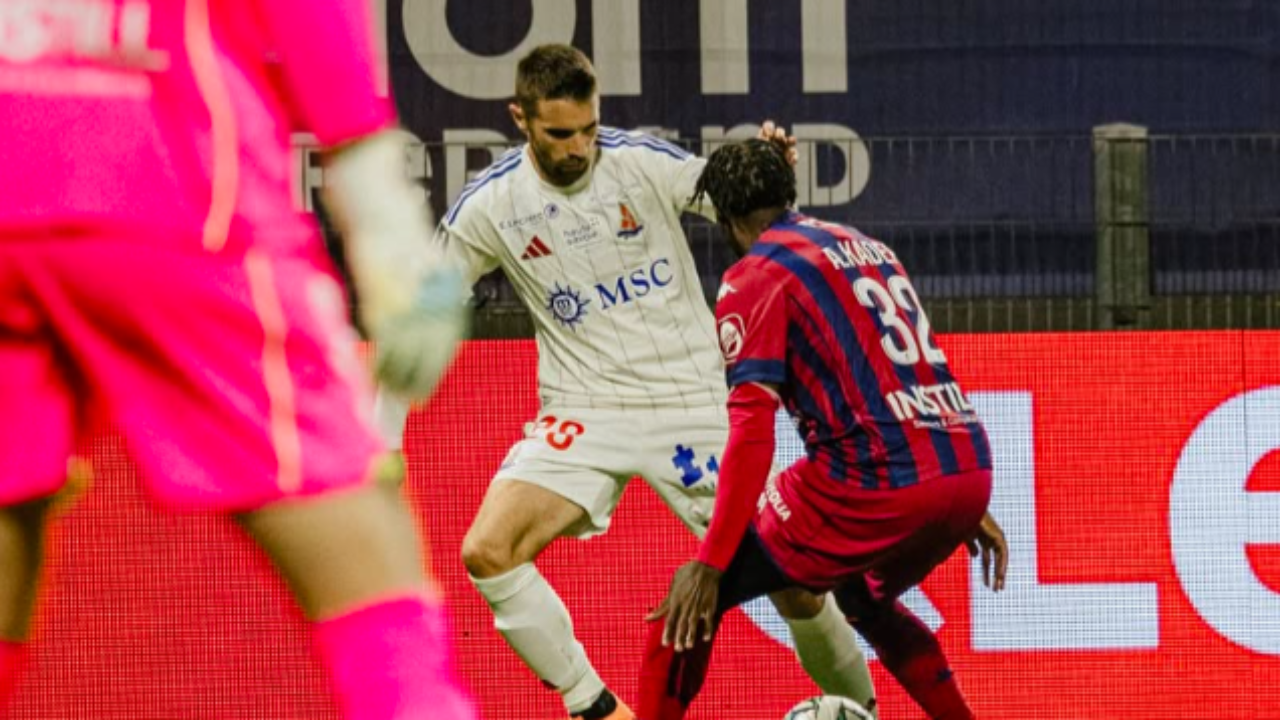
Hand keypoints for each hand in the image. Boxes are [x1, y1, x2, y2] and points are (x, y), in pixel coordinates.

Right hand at [322, 130, 467, 399]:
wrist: (379, 206)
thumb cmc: (400, 230)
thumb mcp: (426, 261)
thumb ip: (428, 294)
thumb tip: (418, 324)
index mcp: (447, 291)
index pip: (445, 343)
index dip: (433, 371)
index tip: (424, 392)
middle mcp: (433, 300)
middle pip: (428, 354)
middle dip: (417, 382)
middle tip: (410, 404)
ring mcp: (409, 301)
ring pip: (405, 354)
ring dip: (397, 379)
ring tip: (391, 397)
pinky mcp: (383, 298)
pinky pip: (384, 341)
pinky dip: (378, 362)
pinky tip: (374, 377)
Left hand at [645, 560, 722, 651]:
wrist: (705, 567)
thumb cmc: (686, 574)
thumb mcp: (672, 587)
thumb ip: (662, 604)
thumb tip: (647, 617)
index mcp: (676, 600)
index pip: (670, 620)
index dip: (667, 633)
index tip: (665, 643)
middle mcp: (686, 605)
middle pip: (681, 625)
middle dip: (679, 638)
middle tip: (678, 649)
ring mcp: (698, 606)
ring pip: (693, 624)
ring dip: (691, 636)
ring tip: (688, 646)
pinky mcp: (709, 605)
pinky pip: (708, 620)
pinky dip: (707, 629)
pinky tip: (706, 638)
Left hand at [756, 120, 797, 166]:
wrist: (758, 185)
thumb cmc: (752, 168)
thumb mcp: (752, 154)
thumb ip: (758, 142)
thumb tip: (765, 131)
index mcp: (763, 139)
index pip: (768, 126)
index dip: (769, 127)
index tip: (768, 133)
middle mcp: (773, 143)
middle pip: (780, 132)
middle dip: (780, 133)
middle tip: (778, 138)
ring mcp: (782, 151)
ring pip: (790, 141)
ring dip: (791, 140)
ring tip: (790, 141)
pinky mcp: (788, 161)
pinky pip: (794, 154)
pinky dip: (794, 156)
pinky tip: (791, 160)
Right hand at [965, 511, 1007, 590]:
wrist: (965, 510)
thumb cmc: (963, 520)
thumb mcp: (966, 537)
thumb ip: (972, 546)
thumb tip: (976, 556)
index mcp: (984, 540)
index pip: (987, 560)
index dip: (987, 572)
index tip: (987, 585)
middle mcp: (992, 540)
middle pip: (995, 561)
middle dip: (995, 575)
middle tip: (997, 589)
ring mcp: (997, 538)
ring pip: (1001, 560)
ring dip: (1000, 573)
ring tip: (999, 586)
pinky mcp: (998, 536)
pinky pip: (1002, 554)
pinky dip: (1002, 565)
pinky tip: (1000, 575)